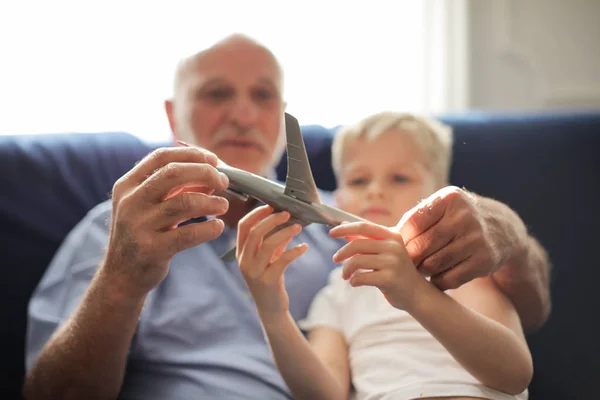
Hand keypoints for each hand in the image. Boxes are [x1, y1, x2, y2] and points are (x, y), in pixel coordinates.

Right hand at [104, 146, 229, 297]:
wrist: (121, 275)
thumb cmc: (143, 233)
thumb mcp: (150, 206)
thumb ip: (176, 189)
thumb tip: (212, 174)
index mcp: (127, 185)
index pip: (161, 157)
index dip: (191, 154)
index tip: (213, 160)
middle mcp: (130, 202)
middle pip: (173, 173)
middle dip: (205, 172)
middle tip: (224, 181)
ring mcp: (139, 226)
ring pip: (185, 202)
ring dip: (211, 201)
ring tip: (223, 205)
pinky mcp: (152, 249)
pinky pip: (188, 234)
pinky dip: (209, 228)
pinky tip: (218, 227)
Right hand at [237, 206, 307, 315]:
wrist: (271, 309)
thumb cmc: (270, 280)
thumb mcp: (269, 258)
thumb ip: (275, 240)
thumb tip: (287, 220)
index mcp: (241, 253)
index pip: (243, 227)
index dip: (256, 214)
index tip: (271, 206)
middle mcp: (244, 262)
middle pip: (255, 232)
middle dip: (272, 219)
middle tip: (287, 213)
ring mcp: (255, 272)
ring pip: (268, 244)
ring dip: (285, 232)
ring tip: (299, 227)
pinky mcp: (268, 281)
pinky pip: (282, 260)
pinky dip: (295, 251)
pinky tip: (304, 247)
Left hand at [329, 221, 423, 310]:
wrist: (416, 294)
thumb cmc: (397, 271)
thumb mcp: (384, 252)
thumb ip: (366, 240)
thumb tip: (344, 227)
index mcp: (392, 236)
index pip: (364, 227)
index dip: (345, 229)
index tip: (331, 233)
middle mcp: (393, 247)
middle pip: (357, 245)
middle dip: (342, 252)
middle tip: (335, 259)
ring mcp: (393, 263)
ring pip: (357, 261)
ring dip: (346, 270)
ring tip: (346, 275)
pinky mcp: (389, 279)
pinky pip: (362, 277)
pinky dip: (354, 280)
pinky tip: (355, 282)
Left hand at [397, 186, 502, 290]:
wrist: (502, 230)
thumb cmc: (458, 218)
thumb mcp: (442, 207)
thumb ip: (415, 219)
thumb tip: (379, 235)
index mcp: (449, 199)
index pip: (413, 224)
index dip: (402, 239)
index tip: (398, 247)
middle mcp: (464, 217)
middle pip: (422, 246)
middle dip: (410, 258)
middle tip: (405, 263)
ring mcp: (476, 240)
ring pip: (434, 265)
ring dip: (423, 271)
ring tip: (420, 269)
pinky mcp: (484, 261)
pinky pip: (450, 279)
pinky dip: (438, 281)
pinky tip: (436, 277)